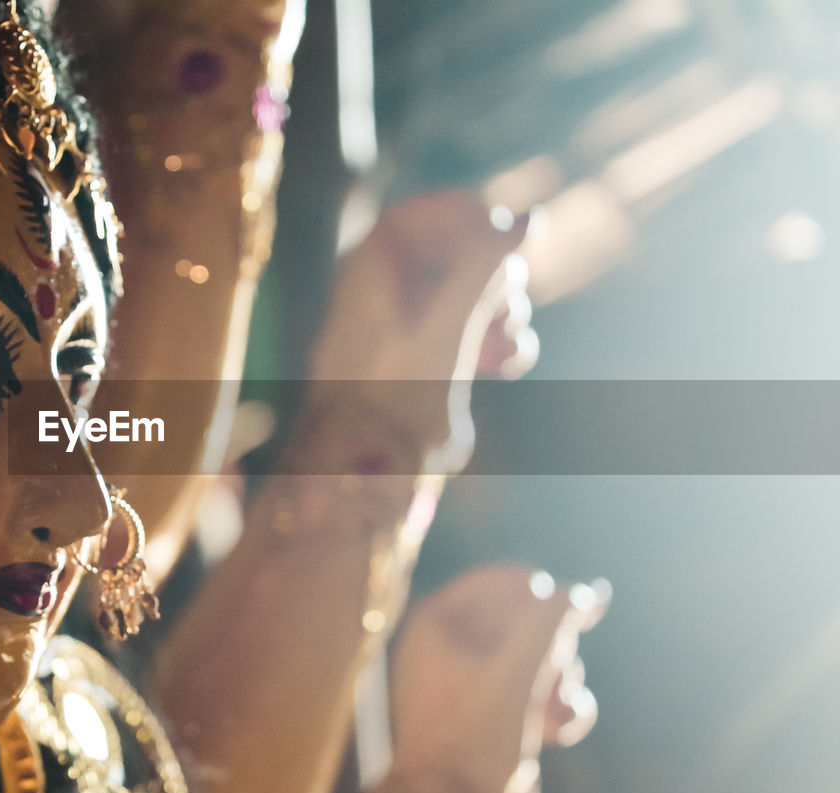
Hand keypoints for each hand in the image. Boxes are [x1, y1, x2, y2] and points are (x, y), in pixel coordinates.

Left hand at [308, 191, 532, 461]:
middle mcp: (390, 292)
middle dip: (497, 274)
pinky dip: (499, 341)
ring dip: (505, 312)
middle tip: (506, 302)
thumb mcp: (446, 320)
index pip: (426, 214)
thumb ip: (486, 263)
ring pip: (476, 294)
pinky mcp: (433, 362)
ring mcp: (414, 328)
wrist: (371, 468)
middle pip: (461, 251)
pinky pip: (476, 332)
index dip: (471, 215)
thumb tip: (531, 217)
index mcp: (373, 268)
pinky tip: (505, 364)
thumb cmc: (394, 390)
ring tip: (503, 343)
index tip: (508, 234)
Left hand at [319, 564, 606, 792]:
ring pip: (541, 659)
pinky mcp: (498, 716)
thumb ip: (554, 621)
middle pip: (527, 620)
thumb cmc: (472, 737)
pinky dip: (558, 709)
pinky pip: (540, 694)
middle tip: (557, 675)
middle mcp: (450, 647)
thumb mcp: (518, 670)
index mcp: (436, 623)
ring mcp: (475, 683)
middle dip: (555, 650)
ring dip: (561, 683)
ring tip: (556, 712)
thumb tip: (590, 590)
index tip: (581, 609)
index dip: (542, 591)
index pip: (497, 581)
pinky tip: (559, 731)